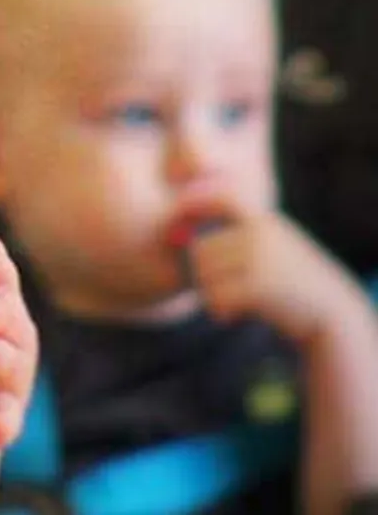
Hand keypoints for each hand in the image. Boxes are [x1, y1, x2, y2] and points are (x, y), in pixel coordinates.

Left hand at [189, 206, 361, 345]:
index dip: (196, 200)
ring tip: (229, 303)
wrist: (334, 310)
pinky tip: (230, 316)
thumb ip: (241, 239)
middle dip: (204, 274)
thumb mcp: (274, 250)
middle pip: (202, 249)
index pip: (224, 197)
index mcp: (265, 222)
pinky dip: (218, 309)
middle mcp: (261, 234)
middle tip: (219, 292)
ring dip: (210, 294)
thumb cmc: (295, 282)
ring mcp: (261, 257)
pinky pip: (216, 295)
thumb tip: (185, 241)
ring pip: (205, 273)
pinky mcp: (260, 284)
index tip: (180, 211)